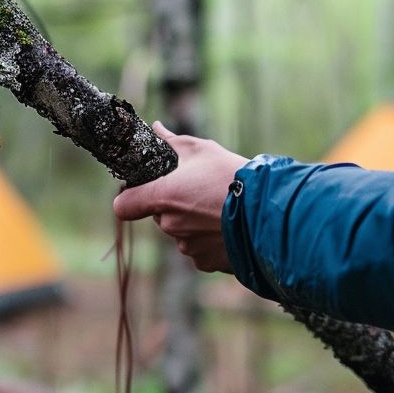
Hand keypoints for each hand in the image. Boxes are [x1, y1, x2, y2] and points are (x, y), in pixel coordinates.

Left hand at [113, 122, 248, 271]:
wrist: (269, 211)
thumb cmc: (233, 176)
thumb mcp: (203, 150)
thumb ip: (172, 143)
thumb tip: (156, 130)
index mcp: (162, 196)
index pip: (124, 206)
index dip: (131, 198)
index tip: (146, 190)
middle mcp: (170, 226)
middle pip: (160, 217)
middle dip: (174, 206)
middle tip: (200, 193)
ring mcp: (187, 247)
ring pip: (182, 234)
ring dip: (194, 224)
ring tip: (220, 210)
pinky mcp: (206, 263)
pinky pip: (200, 251)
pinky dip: (210, 241)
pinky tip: (228, 228)